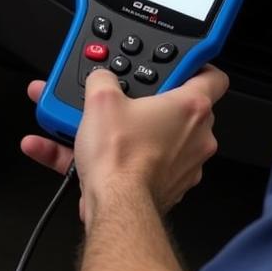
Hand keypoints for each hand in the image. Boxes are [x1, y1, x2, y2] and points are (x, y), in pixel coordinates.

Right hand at [21, 66, 227, 224]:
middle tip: (117, 94)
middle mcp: (196, 138)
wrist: (116, 207)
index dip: (196, 66)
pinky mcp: (163, 187)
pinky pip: (131, 164)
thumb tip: (99, 78)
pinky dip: (102, 158)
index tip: (181, 63)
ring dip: (117, 131)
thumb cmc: (121, 156)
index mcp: (191, 108)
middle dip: (145, 101)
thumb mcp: (101, 98)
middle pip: (177, 108)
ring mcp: (182, 166)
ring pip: (150, 138)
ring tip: (78, 124)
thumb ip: (102, 78)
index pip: (212, 78)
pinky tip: (58, 150)